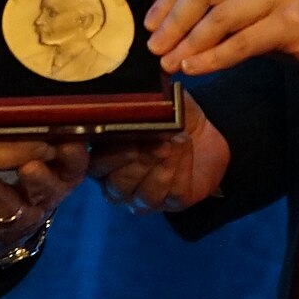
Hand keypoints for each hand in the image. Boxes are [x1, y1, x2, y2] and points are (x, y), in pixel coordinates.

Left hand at [0, 137, 90, 250]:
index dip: (72, 156)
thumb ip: (36, 127)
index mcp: (65, 171)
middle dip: (38, 179)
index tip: (65, 145)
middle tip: (27, 166)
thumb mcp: (36, 144)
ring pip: (9, 205)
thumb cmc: (23, 162)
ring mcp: (24, 215)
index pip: (76, 163)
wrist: (8, 210)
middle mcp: (50, 194)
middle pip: (48, 189)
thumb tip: (27, 94)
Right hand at [95, 105, 231, 214]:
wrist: (203, 130)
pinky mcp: (172, 203)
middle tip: (158, 141)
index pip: (94, 167)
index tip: (129, 140)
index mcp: (104, 159)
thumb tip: (126, 96)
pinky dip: (182, 168)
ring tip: (176, 140)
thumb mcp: (152, 101)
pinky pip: (173, 194)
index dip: (110, 156)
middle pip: (117, 185)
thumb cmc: (168, 114)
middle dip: (140, 161)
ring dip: (163, 166)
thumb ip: (133, 102)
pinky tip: (185, 147)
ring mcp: (144, 198)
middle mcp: (118, 184)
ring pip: (145, 195)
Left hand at [146, 0, 298, 80]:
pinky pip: (241, 42)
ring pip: (220, 16)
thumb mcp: (261, 0)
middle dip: (173, 20)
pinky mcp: (293, 21)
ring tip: (171, 64)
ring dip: (189, 43)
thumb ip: (225, 3)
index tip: (151, 22)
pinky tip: (195, 69)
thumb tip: (173, 28)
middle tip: (155, 47)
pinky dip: (213, 58)